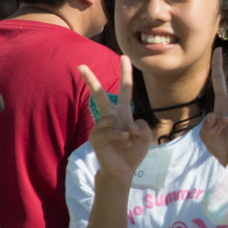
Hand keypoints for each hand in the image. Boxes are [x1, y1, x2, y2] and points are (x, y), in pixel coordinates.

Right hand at [79, 57, 151, 181]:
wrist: (124, 170)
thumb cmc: (134, 151)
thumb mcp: (146, 136)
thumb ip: (143, 126)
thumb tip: (128, 125)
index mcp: (123, 112)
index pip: (125, 89)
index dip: (126, 73)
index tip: (124, 57)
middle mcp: (110, 116)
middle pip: (99, 95)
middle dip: (90, 80)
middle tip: (81, 65)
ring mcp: (101, 126)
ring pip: (111, 117)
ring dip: (124, 129)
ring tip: (128, 140)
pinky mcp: (96, 137)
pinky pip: (108, 130)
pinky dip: (119, 135)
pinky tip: (125, 140)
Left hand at [201, 51, 227, 166]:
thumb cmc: (220, 145)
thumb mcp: (206, 135)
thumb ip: (207, 125)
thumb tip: (215, 115)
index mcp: (223, 103)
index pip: (220, 81)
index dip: (218, 66)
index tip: (218, 50)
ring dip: (222, 121)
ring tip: (218, 132)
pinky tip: (227, 123)